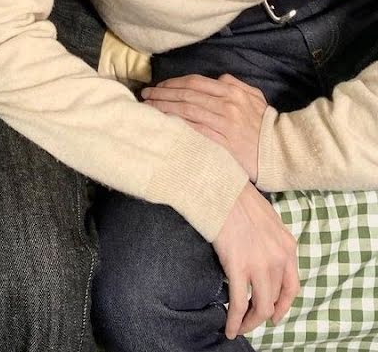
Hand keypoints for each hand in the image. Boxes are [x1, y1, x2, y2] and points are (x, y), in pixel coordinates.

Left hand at [142, 73, 266, 179]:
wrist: (282, 151)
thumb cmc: (266, 124)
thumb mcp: (254, 97)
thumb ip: (234, 84)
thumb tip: (216, 79)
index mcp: (231, 91)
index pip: (194, 82)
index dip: (172, 83)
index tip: (158, 87)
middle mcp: (225, 104)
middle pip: (186, 95)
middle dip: (162, 94)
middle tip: (145, 96)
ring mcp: (223, 123)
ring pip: (186, 111)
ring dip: (163, 108)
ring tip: (148, 108)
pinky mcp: (222, 143)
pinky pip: (194, 130)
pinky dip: (177, 125)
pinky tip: (164, 124)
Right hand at [213, 181, 297, 338]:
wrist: (218, 184)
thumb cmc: (236, 194)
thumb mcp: (266, 217)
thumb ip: (271, 240)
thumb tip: (263, 255)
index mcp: (287, 245)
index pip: (292, 286)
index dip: (283, 305)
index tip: (275, 315)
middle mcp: (279, 258)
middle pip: (275, 299)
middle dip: (263, 314)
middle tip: (252, 322)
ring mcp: (260, 263)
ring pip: (260, 306)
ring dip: (250, 322)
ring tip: (240, 327)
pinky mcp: (238, 266)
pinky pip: (239, 302)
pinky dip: (235, 320)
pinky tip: (229, 328)